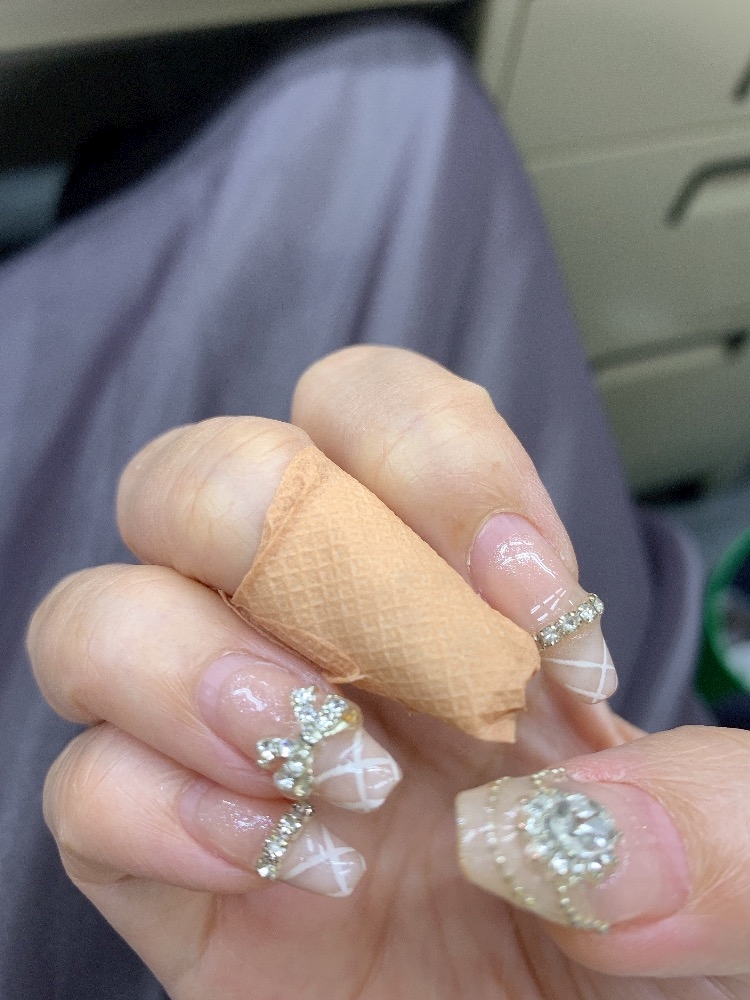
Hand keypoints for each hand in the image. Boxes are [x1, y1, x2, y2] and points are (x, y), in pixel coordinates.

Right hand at [28, 348, 749, 997]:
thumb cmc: (656, 956)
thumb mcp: (745, 878)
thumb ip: (723, 828)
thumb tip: (584, 827)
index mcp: (444, 588)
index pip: (367, 405)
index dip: (435, 463)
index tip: (528, 599)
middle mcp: (317, 642)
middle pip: (204, 476)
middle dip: (306, 551)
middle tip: (432, 682)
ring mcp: (230, 749)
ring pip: (98, 612)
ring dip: (202, 672)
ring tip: (343, 778)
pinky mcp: (170, 869)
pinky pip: (78, 787)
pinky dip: (161, 811)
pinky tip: (289, 870)